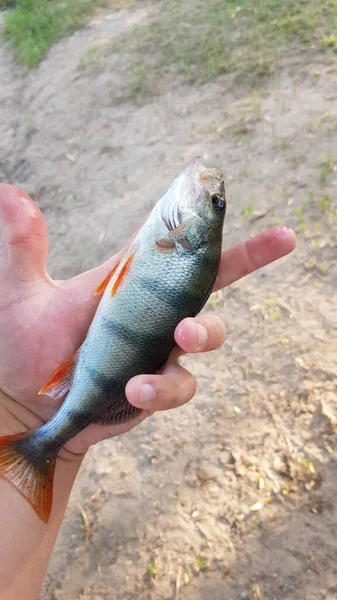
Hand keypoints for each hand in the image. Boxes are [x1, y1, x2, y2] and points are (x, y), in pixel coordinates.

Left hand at [0, 184, 295, 457]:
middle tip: (273, 245)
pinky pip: (176, 384)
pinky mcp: (156, 385)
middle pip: (212, 279)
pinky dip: (163, 386)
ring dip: (203, 333)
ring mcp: (159, 348)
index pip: (181, 241)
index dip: (220, 222)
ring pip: (206, 334)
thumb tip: (8, 192)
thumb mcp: (19, 295)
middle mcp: (153, 308)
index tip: (274, 221)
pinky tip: (135, 387)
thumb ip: (22, 249)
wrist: (27, 405)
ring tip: (180, 338)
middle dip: (247, 261)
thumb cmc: (21, 347)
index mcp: (130, 277)